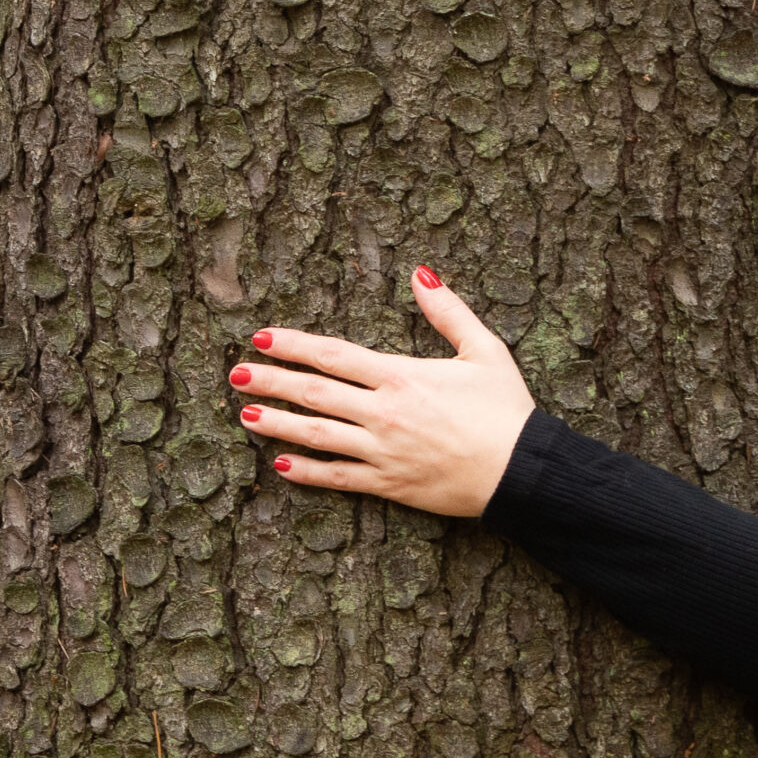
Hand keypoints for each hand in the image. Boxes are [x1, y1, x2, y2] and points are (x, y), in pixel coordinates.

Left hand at [230, 266, 537, 518]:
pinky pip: (338, 478)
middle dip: (271, 381)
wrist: (522, 472)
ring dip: (277, 424)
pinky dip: (307, 472)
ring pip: (317, 435)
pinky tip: (280, 464)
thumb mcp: (485, 350)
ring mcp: (382, 451)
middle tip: (236, 375)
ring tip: (245, 415)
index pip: (333, 355)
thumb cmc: (507, 410)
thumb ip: (449, 311)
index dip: (293, 345)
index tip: (262, 337)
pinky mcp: (390, 484)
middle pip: (314, 393)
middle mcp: (384, 413)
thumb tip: (421, 272)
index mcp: (401, 376)